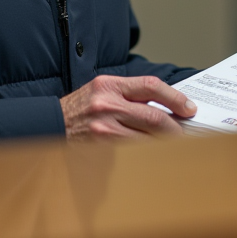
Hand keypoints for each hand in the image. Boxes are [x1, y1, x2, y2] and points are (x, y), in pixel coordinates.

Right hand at [60, 75, 197, 140]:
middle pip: (154, 115)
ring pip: (147, 137)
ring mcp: (103, 127)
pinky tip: (155, 152)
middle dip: (175, 126)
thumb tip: (165, 106)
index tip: (188, 108)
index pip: (151, 86)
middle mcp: (106, 104)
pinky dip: (148, 152)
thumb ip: (129, 95)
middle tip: (186, 131)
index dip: (175, 98)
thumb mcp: (101, 91)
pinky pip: (134, 151)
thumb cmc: (79, 109)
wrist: (48, 126)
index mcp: (109, 85)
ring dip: (165, 142)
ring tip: (174, 143)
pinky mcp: (101, 147)